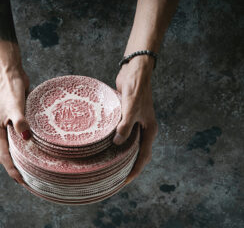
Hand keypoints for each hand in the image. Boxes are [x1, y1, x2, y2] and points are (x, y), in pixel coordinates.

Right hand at [0, 41, 30, 183]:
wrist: (11, 74)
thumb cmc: (11, 88)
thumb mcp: (15, 105)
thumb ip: (19, 120)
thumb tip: (25, 137)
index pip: (4, 156)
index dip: (13, 170)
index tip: (22, 182)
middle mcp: (2, 131)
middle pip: (8, 156)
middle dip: (16, 169)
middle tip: (29, 181)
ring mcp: (8, 125)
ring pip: (14, 148)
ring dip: (21, 159)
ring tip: (32, 169)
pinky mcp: (16, 120)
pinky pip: (19, 138)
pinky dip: (25, 147)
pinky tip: (35, 148)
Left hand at [114, 56, 157, 184]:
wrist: (135, 72)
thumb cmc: (136, 89)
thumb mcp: (131, 109)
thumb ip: (125, 126)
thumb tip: (117, 143)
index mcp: (149, 130)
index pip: (142, 156)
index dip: (134, 170)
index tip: (124, 181)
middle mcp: (142, 129)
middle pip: (135, 153)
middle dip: (126, 165)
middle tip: (113, 176)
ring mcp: (134, 123)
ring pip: (127, 143)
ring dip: (119, 153)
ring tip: (107, 163)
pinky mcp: (125, 116)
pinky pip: (120, 132)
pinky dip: (114, 140)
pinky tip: (103, 144)